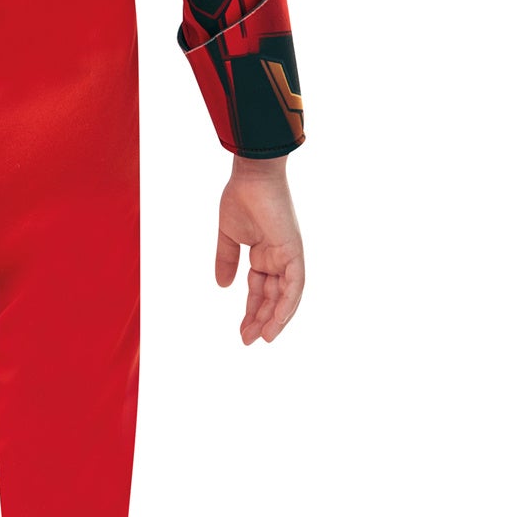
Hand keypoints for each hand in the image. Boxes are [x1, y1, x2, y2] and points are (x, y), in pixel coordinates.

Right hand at [215, 155, 304, 344]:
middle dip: (261, 320)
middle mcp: (280, 258)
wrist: (250, 176)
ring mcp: (289, 255)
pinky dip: (287, 304)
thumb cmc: (241, 198)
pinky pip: (295, 284)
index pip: (261, 290)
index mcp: (266, 254)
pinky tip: (276, 322)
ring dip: (275, 319)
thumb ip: (227, 260)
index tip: (241, 331)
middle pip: (273, 297)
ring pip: (286, 296)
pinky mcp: (294, 251)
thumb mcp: (229, 236)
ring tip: (262, 338)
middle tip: (247, 340)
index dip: (252, 311)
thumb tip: (222, 286)